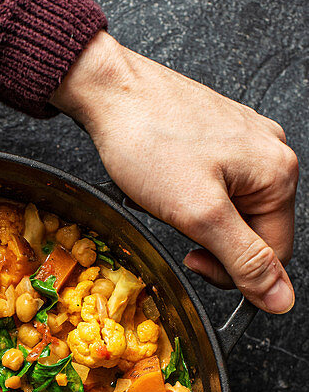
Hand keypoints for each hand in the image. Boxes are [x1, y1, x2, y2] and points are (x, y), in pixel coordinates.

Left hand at [51, 32, 298, 312]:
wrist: (110, 92)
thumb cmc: (147, 142)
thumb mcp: (198, 214)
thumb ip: (243, 260)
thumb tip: (280, 299)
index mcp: (278, 173)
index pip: (275, 255)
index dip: (232, 271)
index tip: (193, 260)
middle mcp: (271, 154)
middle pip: (255, 232)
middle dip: (213, 241)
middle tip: (177, 223)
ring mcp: (245, 143)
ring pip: (232, 211)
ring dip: (199, 220)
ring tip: (168, 198)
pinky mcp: (220, 138)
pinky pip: (216, 187)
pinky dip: (190, 197)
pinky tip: (167, 183)